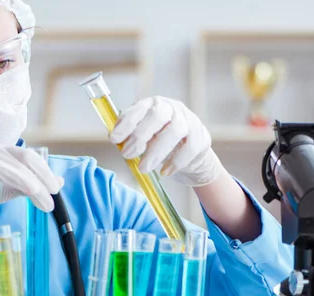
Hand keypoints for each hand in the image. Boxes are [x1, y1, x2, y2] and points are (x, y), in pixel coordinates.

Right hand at [0, 144, 62, 235]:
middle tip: (50, 201)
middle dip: (38, 179)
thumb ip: (30, 187)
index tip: (55, 192)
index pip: (29, 158)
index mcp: (3, 154)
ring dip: (19, 178)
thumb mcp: (8, 191)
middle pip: (18, 160)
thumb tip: (59, 183)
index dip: (45, 173)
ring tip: (34, 192)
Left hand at [109, 96, 223, 186]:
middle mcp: (171, 108)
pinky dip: (176, 161)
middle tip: (127, 155)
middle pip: (158, 115)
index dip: (126, 123)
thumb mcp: (143, 137)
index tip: (113, 139)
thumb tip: (115, 139)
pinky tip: (165, 172)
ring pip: (175, 131)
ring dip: (156, 152)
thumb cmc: (160, 143)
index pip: (139, 109)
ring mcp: (188, 120)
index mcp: (153, 105)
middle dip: (140, 136)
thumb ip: (130, 136)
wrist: (189, 155)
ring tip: (143, 168)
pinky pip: (190, 147)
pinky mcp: (201, 136)